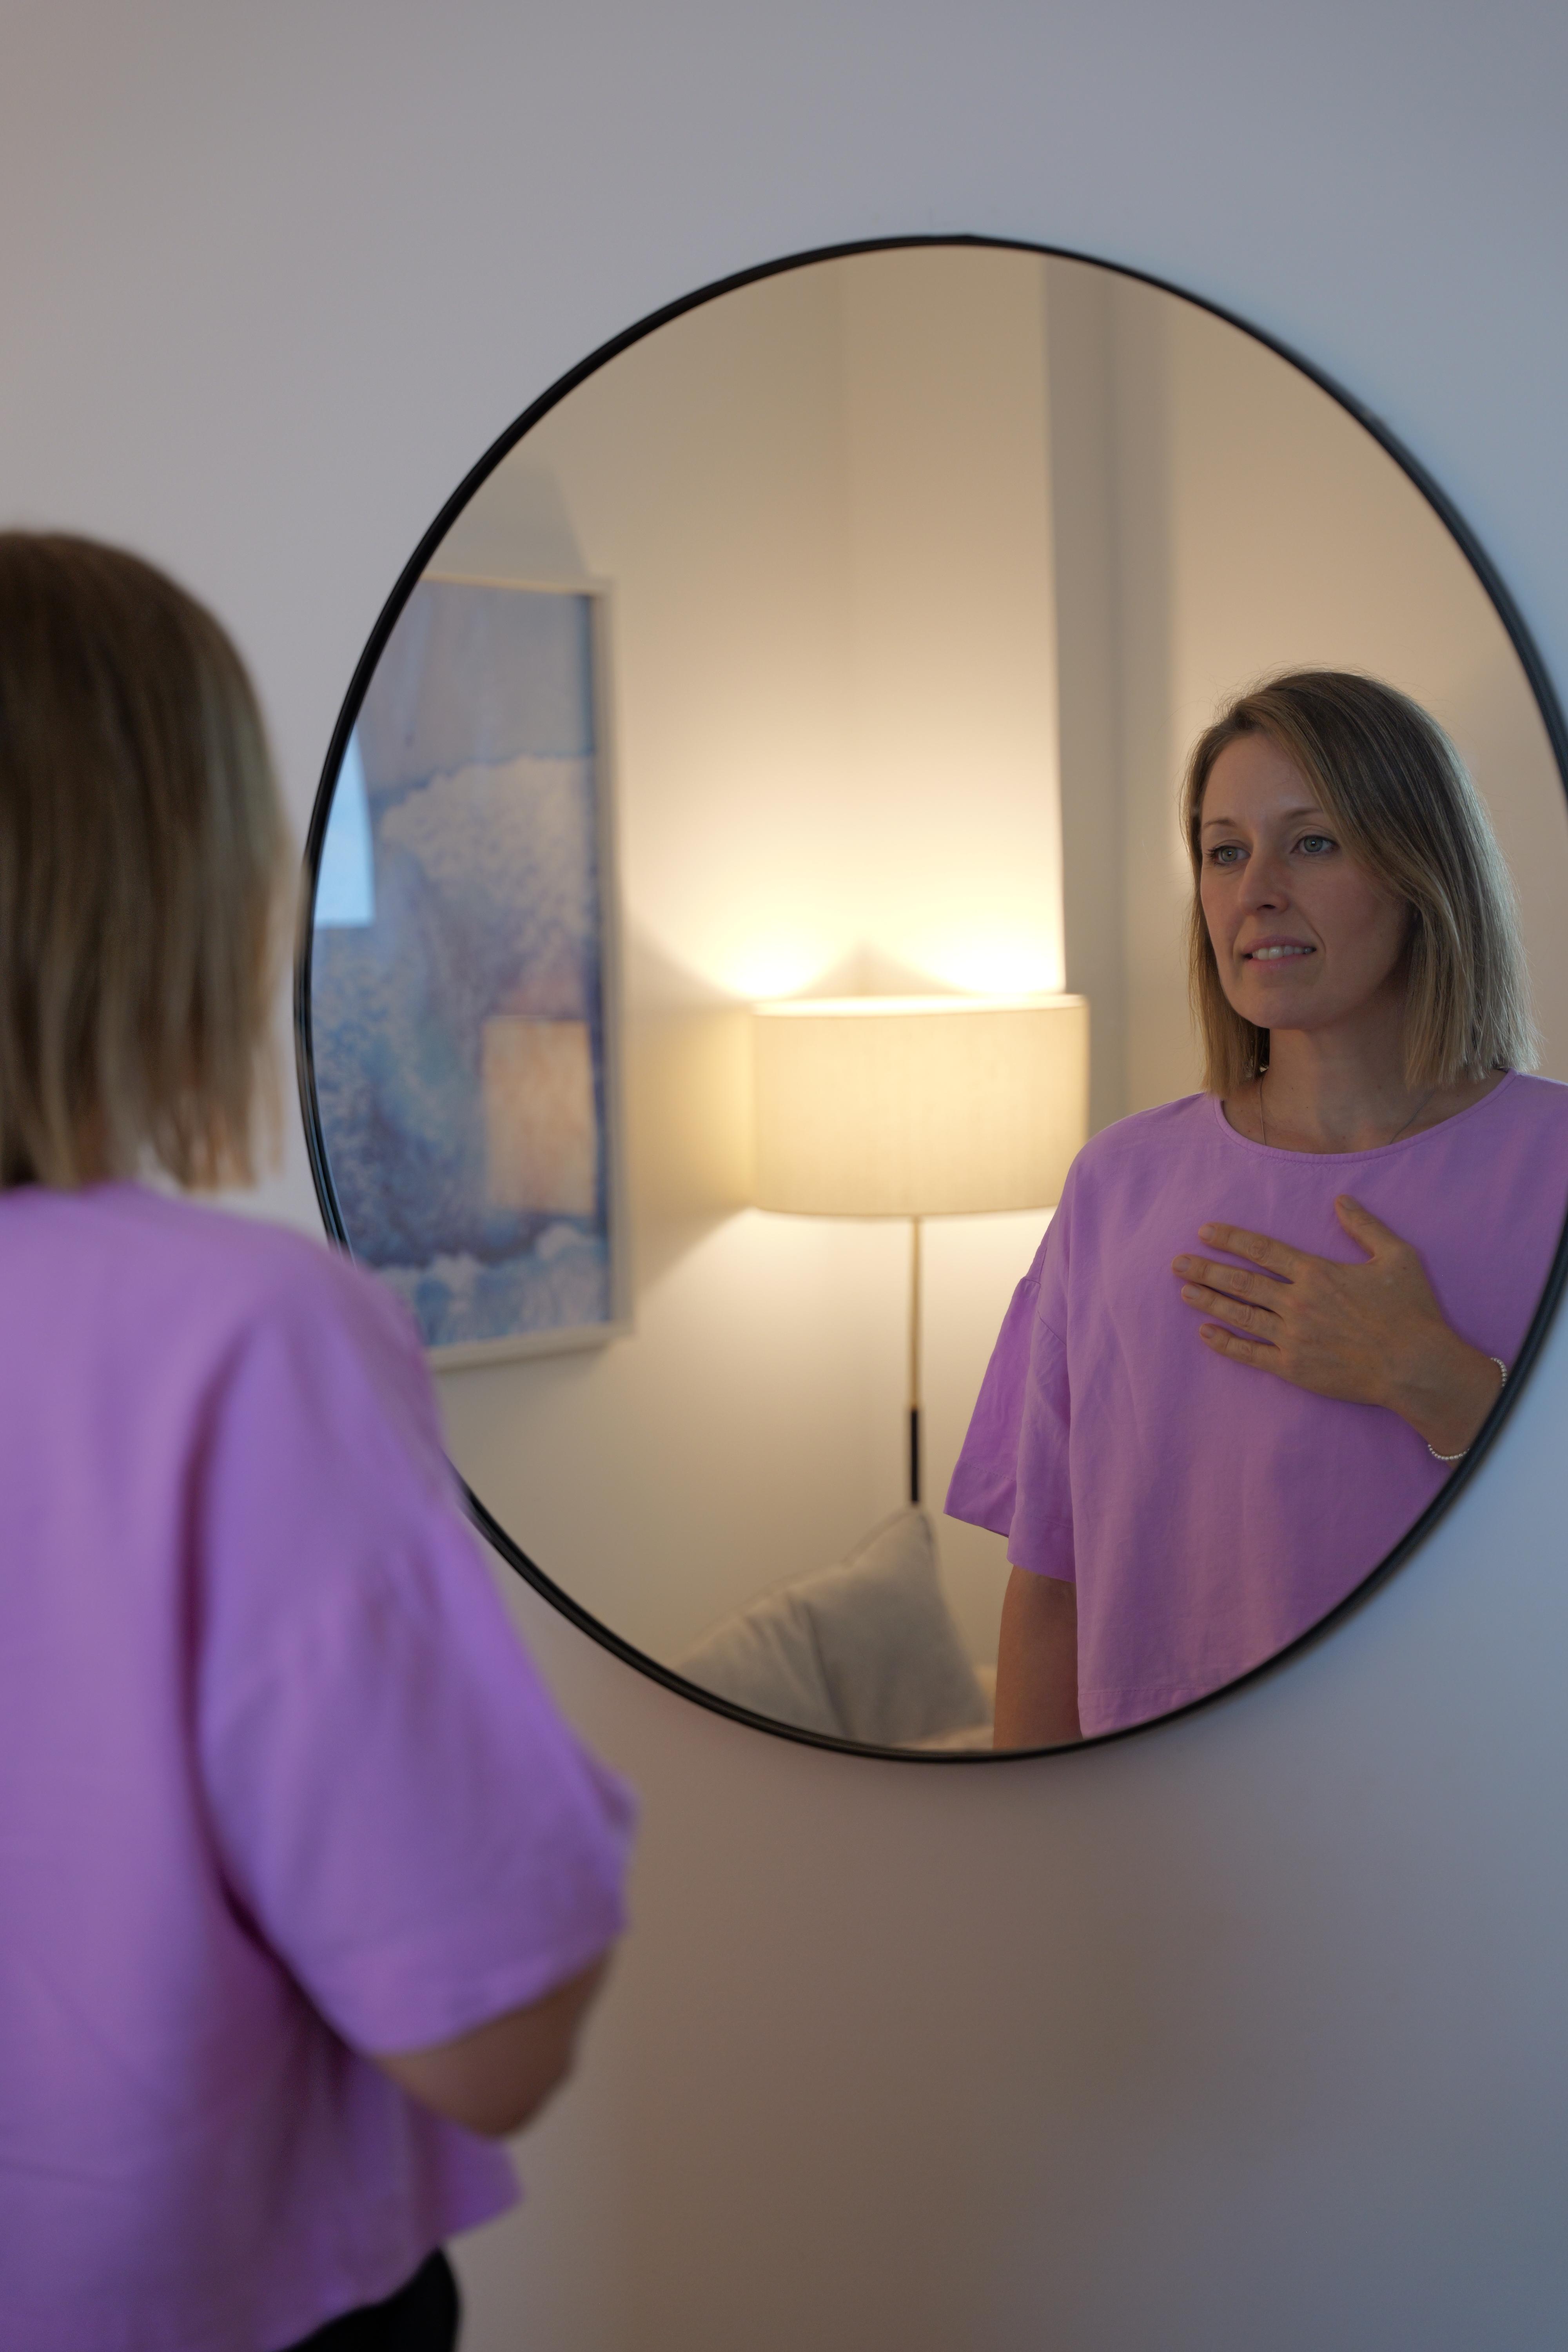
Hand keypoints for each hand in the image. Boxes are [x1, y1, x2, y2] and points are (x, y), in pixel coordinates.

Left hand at [1171, 1196, 1503, 1456]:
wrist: (1416, 1366)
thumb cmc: (1410, 1311)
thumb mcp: (1397, 1256)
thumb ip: (1366, 1226)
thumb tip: (1342, 1200)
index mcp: (1317, 1273)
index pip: (1262, 1250)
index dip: (1231, 1239)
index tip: (1205, 1232)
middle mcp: (1297, 1302)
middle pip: (1241, 1281)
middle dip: (1206, 1269)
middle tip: (1177, 1262)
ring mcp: (1292, 1336)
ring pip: (1240, 1314)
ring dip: (1209, 1301)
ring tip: (1183, 1290)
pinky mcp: (1293, 1368)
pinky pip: (1250, 1353)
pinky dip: (1225, 1343)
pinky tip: (1205, 1333)